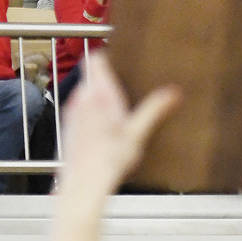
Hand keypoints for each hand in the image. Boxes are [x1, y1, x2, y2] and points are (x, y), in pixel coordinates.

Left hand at [57, 52, 179, 198]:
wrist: (84, 185)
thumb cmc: (109, 160)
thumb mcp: (138, 134)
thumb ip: (155, 109)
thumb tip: (173, 92)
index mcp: (100, 94)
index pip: (96, 58)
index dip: (107, 55)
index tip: (120, 59)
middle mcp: (82, 98)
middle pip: (92, 76)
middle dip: (107, 79)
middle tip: (126, 87)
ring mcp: (72, 112)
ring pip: (85, 93)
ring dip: (98, 97)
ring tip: (117, 110)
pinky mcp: (68, 126)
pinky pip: (79, 109)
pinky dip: (90, 112)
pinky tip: (104, 130)